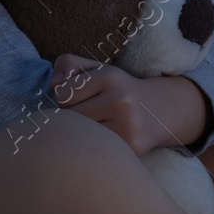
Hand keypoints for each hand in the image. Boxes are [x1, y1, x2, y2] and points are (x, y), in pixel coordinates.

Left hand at [49, 55, 206, 155]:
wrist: (161, 110)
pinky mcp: (132, 147)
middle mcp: (121, 100)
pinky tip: (105, 141)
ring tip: (94, 127)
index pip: (63, 94)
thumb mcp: (97, 69)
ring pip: (82, 135)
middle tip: (87, 115)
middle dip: (72, 117)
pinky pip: (97, 149)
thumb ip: (69, 65)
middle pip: (71, 117)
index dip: (65, 98)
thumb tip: (52, 83)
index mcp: (110, 77)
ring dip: (82, 133)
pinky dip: (95, 146)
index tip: (78, 99)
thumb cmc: (118, 90)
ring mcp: (128, 125)